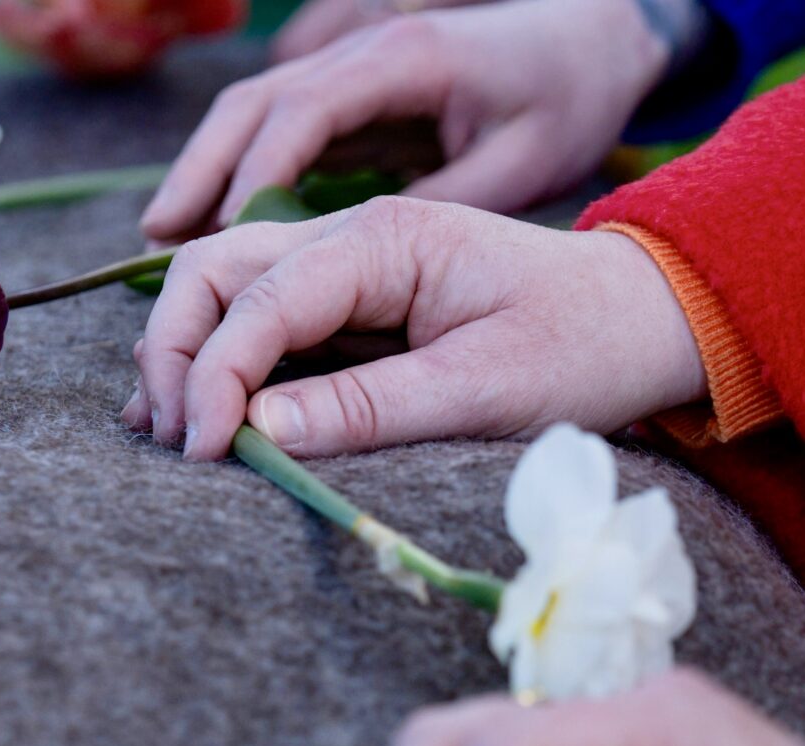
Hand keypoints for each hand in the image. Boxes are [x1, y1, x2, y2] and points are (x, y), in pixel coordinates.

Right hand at [123, 197, 706, 458]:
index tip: (204, 452)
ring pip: (224, 287)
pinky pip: (261, 319)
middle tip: (170, 441)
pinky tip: (199, 414)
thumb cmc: (581, 348)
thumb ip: (370, 407)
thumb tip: (258, 431)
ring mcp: (345, 264)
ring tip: (163, 432)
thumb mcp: (485, 388)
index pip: (259, 297)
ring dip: (185, 353)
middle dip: (176, 351)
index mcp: (384, 239)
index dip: (215, 374)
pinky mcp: (350, 302)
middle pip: (214, 270)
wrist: (642, 320)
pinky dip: (220, 362)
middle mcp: (351, 235)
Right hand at [139, 0, 672, 240]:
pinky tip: (217, 225)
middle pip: (251, 106)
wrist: (599, 35)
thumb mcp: (526, 164)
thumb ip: (446, 203)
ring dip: (205, 171)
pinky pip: (279, 125)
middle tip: (156, 243)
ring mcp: (356, 66)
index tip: (217, 241)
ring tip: (161, 240)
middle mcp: (364, 53)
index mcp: (402, 62)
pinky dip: (238, 170)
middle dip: (199, 174)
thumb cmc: (570, 100)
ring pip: (253, 111)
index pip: (299, 118)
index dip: (249, 181)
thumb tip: (363, 271)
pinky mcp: (359, 90)